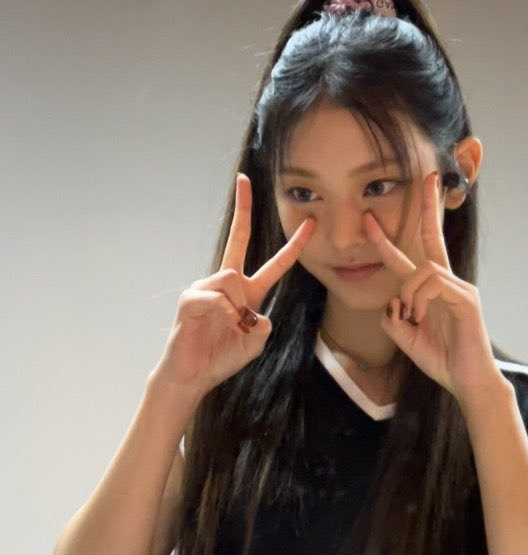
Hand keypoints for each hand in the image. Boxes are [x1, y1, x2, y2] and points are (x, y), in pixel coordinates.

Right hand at [153, 173, 314, 395]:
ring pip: (233, 278)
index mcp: (247, 293)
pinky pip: (219, 298)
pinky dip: (225, 316)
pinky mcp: (190, 298)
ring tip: (229, 328)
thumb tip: (255, 312)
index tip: (309, 223)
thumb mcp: (255, 343)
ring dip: (238, 307)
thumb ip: (263, 326)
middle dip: (242, 208)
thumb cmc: (221, 358)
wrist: (192, 375)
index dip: (294, 246)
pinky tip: (219, 327)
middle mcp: (227, 283)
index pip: (275, 264)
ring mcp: (206, 287)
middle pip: (237, 238)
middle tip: (243, 179)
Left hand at [363, 171, 498, 402]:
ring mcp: (461, 289)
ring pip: (422, 271)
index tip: (372, 220)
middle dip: (427, 207)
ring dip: (408, 294)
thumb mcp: (406, 339)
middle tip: (427, 177)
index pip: (412, 257)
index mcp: (433, 291)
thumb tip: (391, 301)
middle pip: (432, 238)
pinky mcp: (467, 300)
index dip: (389, 240)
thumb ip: (394, 318)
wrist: (469, 383)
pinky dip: (419, 302)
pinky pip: (434, 285)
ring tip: (413, 319)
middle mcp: (449, 283)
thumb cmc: (443, 361)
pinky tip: (421, 320)